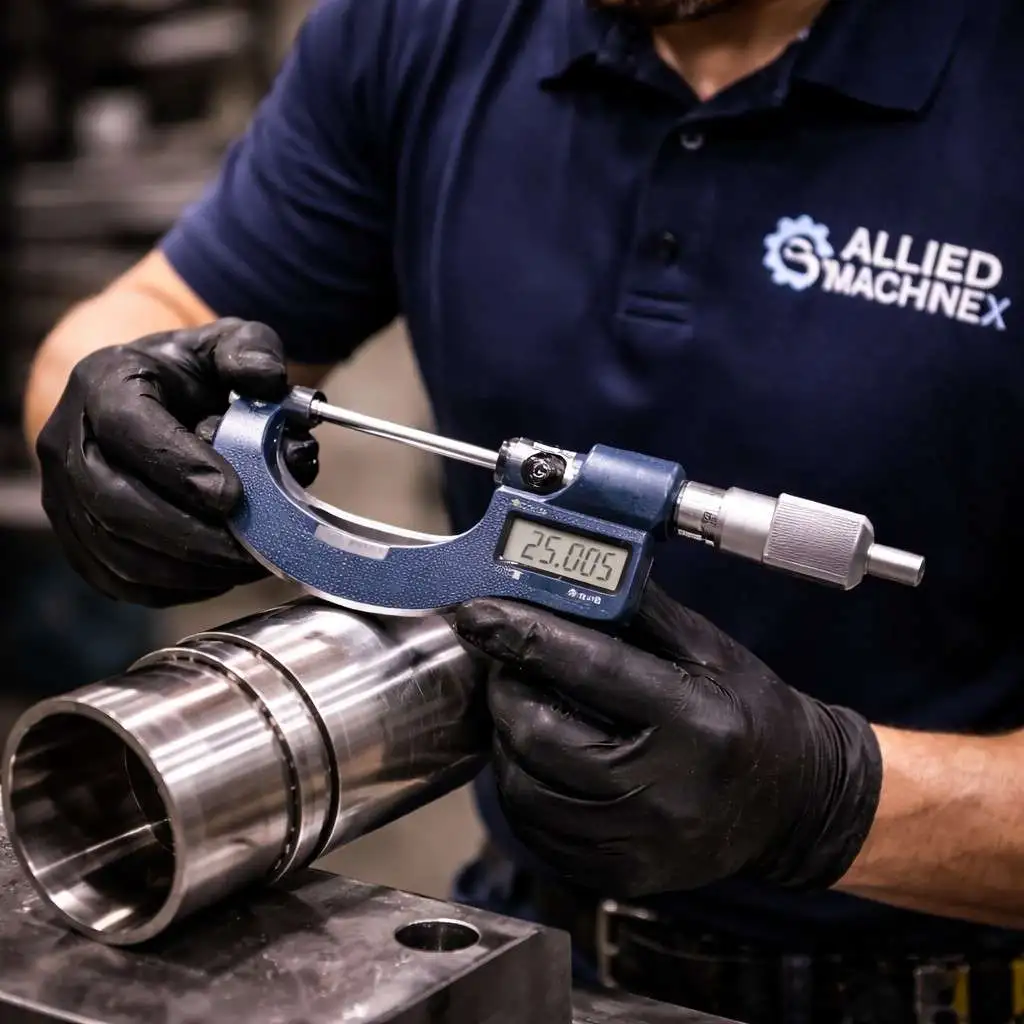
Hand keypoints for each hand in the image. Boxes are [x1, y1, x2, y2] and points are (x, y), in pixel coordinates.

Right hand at [37, 318, 318, 606]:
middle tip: (252, 547)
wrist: (157, 401)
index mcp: (102, 382)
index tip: (233, 494)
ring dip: (188, 568)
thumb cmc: (195, 375)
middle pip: (113, 501)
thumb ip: (252, 351)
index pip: (126, 427)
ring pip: (115, 550)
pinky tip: (221, 576)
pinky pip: (119, 579)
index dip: (178, 465)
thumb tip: (266, 379)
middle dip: (190, 534)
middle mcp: (68, 440)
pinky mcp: (80, 540)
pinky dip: (175, 587)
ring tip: (247, 565)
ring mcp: (65, 496)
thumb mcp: (229, 344)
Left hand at [454, 584, 881, 897]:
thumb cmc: (749, 714)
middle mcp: (666, 791)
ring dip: (506, 740)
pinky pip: (536, 833)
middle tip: (507, 664)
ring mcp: (641, 844)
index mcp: (694, 721)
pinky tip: (538, 760)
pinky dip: (522, 789)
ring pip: (523, 789)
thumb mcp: (708, 648)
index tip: (477, 614)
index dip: (521, 635)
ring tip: (524, 709)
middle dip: (506, 689)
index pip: (588, 668)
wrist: (794, 802)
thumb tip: (559, 576)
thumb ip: (635, 609)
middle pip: (539, 734)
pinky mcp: (621, 875)